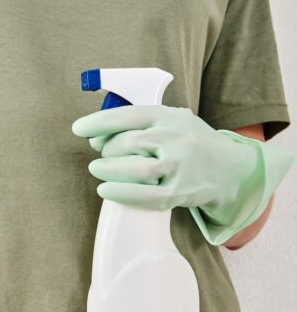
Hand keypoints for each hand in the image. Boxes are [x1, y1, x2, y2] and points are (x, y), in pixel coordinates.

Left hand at [72, 104, 259, 222]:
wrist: (231, 169)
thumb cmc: (192, 144)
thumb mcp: (174, 121)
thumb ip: (142, 124)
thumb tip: (97, 137)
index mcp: (170, 116)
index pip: (128, 115)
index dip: (98, 123)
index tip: (79, 129)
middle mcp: (176, 138)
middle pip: (128, 143)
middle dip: (107, 149)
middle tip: (101, 155)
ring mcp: (180, 166)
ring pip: (134, 169)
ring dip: (109, 170)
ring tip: (99, 170)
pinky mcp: (180, 192)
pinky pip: (145, 195)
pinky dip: (121, 193)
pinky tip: (106, 191)